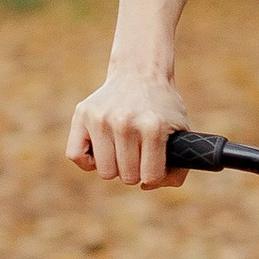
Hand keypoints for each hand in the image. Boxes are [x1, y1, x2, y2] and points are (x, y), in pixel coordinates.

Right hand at [67, 68, 189, 187]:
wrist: (140, 73)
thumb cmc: (162, 108)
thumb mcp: (182, 132)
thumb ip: (178, 167)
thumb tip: (147, 185)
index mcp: (153, 128)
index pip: (150, 177)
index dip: (153, 175)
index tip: (154, 163)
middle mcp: (125, 123)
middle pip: (127, 177)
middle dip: (135, 169)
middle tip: (138, 149)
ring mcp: (101, 118)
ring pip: (104, 172)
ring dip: (114, 165)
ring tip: (121, 147)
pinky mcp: (82, 114)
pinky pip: (76, 157)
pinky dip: (88, 159)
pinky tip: (101, 147)